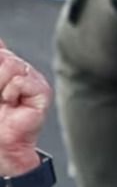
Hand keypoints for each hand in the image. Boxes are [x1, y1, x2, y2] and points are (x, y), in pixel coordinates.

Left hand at [0, 40, 49, 174]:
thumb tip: (0, 42)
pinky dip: (11, 93)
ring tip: (2, 101)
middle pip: (3, 55)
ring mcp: (32, 79)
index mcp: (4, 66)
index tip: (0, 92)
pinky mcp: (42, 91)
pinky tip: (12, 104)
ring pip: (10, 65)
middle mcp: (19, 70)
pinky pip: (21, 81)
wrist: (0, 143)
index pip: (0, 49)